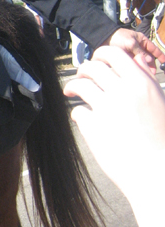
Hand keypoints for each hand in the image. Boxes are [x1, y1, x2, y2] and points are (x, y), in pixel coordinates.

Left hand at [63, 45, 164, 193]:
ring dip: (73, 86)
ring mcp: (106, 109)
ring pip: (80, 85)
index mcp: (141, 83)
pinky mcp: (93, 127)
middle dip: (83, 69)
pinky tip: (82, 118)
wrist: (158, 172)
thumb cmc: (162, 140)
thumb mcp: (161, 103)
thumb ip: (146, 81)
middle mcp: (123, 92)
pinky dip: (78, 114)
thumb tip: (138, 61)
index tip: (97, 60)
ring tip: (70, 91)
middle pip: (92, 67)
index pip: (114, 53)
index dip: (101, 54)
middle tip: (81, 75)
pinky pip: (78, 112)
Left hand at [102, 27, 163, 69]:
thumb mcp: (131, 43)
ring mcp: (132, 53)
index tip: (164, 61)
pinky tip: (135, 72)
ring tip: (144, 73)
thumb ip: (140, 51)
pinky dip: (135, 67)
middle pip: (148, 57)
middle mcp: (138, 47)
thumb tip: (149, 60)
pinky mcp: (126, 59)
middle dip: (151, 64)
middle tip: (152, 72)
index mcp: (141, 40)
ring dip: (143, 67)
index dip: (160, 55)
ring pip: (141, 62)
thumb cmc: (118, 37)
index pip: (153, 48)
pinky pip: (133, 64)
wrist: (103, 38)